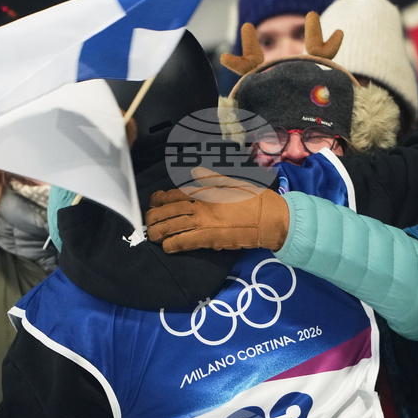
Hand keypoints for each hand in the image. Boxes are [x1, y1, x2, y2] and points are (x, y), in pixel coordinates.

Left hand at [146, 167, 288, 252]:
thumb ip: (212, 178)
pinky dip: (174, 244)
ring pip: (174, 225)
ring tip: (152, 234)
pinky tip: (167, 247)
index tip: (154, 200)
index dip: (162, 198)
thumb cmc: (255, 200)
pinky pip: (186, 241)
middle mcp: (202, 206)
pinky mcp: (211, 239)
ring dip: (160, 230)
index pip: (177, 193)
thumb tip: (196, 170)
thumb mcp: (233, 182)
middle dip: (156, 215)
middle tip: (148, 219)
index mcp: (207, 191)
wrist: (270, 219)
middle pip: (171, 210)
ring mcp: (205, 222)